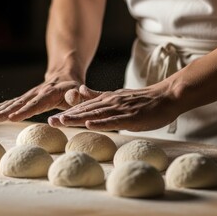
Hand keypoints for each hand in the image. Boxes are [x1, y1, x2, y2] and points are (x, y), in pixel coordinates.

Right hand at [0, 78, 80, 121]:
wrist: (66, 75)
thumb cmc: (75, 88)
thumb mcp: (79, 91)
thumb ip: (76, 95)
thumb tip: (74, 96)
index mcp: (50, 94)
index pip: (36, 104)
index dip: (24, 111)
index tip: (12, 117)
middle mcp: (37, 93)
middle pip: (21, 103)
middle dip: (7, 111)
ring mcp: (30, 94)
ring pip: (14, 102)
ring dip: (1, 109)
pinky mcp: (27, 97)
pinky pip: (13, 101)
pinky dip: (1, 105)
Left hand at [48, 85, 179, 131]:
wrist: (166, 96)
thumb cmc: (143, 100)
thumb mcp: (117, 95)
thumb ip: (99, 96)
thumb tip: (80, 91)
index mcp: (107, 100)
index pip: (84, 107)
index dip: (67, 113)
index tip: (52, 119)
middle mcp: (111, 103)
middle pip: (86, 111)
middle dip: (67, 117)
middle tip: (50, 122)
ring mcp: (121, 109)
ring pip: (96, 114)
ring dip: (79, 118)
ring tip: (63, 122)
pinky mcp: (131, 117)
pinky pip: (114, 120)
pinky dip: (102, 122)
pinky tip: (90, 124)